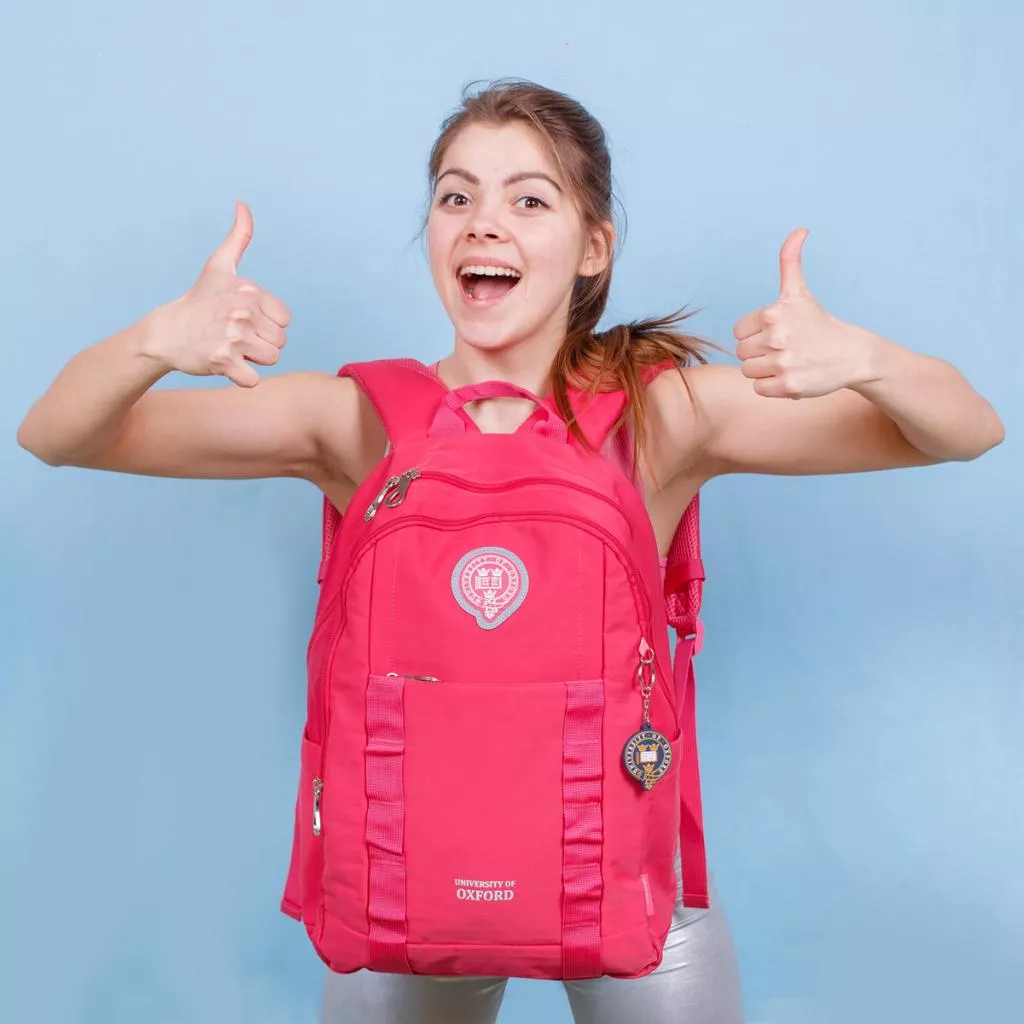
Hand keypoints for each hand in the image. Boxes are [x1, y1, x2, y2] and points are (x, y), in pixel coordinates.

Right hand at [149, 202, 291, 387]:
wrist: (166, 332)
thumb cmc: (198, 301)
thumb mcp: (219, 266)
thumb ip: (238, 237)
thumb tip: (243, 204)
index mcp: (250, 291)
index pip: (284, 321)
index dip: (267, 325)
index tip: (244, 320)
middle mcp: (243, 311)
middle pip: (279, 343)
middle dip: (260, 343)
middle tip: (233, 336)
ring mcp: (233, 337)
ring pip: (270, 360)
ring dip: (253, 360)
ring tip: (230, 348)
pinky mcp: (223, 361)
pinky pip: (253, 380)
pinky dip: (242, 378)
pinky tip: (226, 365)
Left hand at [732, 229, 875, 398]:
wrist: (850, 354)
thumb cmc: (819, 324)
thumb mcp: (800, 292)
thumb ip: (790, 261)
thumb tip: (800, 230)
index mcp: (773, 313)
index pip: (739, 332)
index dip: (755, 335)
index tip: (777, 333)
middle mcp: (776, 337)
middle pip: (742, 353)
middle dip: (760, 353)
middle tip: (784, 349)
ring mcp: (783, 362)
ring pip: (749, 372)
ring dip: (765, 370)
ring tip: (788, 362)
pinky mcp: (788, 385)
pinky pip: (759, 388)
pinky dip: (772, 386)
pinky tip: (791, 375)